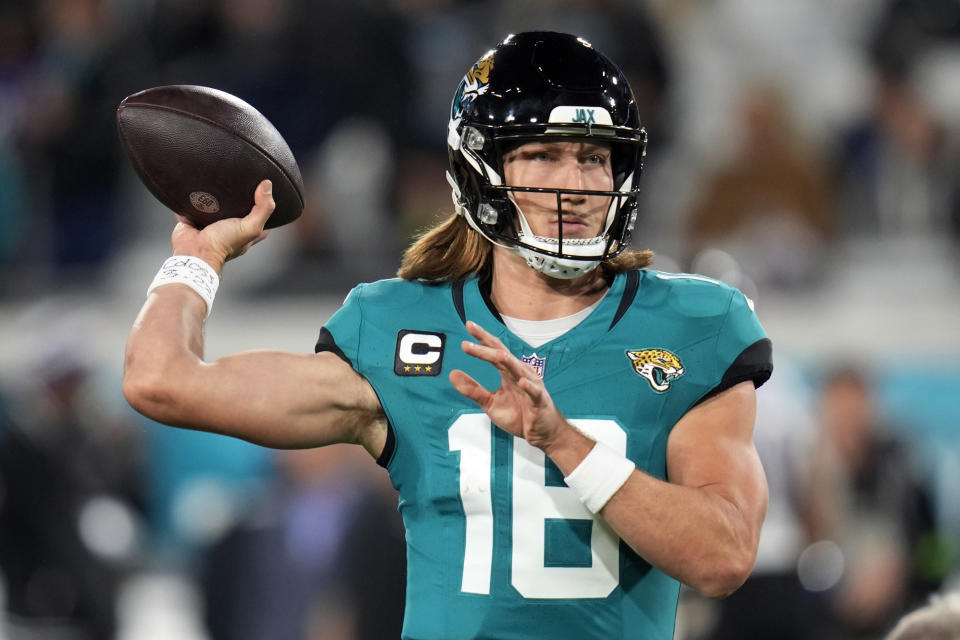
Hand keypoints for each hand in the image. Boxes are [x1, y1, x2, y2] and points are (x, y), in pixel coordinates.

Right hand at [170, 179, 274, 273]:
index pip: (263, 216)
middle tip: (241, 182)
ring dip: (218, 196)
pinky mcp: (197, 219)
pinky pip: (198, 205)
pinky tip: (201, 186)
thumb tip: (267, 185)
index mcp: (248, 232)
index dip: (265, 204)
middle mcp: (232, 228)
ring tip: (221, 180)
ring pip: (219, 206)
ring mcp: (214, 224)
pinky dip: (198, 198)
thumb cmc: (222, 244)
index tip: (264, 190)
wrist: (193, 250)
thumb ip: (262, 209)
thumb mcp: (250, 227)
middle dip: (240, 197)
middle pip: (240, 209)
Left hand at [450, 321, 567, 449]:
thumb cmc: (520, 415)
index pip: (494, 351)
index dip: (481, 339)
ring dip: (508, 361)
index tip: (469, 325)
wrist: (542, 433)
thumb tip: (452, 374)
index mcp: (508, 372)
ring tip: (496, 354)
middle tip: (471, 334)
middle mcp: (520, 373)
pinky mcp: (539, 401)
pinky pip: (534, 392)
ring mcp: (531, 386)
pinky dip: (528, 386)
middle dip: (487, 345)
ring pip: (518, 370)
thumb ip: (473, 389)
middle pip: (502, 355)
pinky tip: (521, 381)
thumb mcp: (490, 403)